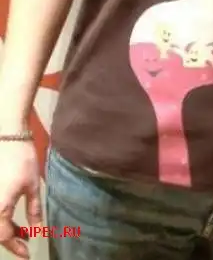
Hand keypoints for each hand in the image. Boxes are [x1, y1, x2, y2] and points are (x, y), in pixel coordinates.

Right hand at [0, 140, 41, 257]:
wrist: (8, 136)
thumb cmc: (22, 160)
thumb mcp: (32, 186)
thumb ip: (34, 211)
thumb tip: (37, 231)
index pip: (4, 237)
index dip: (16, 247)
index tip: (28, 254)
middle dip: (9, 240)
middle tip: (24, 244)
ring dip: (4, 229)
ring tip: (21, 232)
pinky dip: (1, 218)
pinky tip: (11, 219)